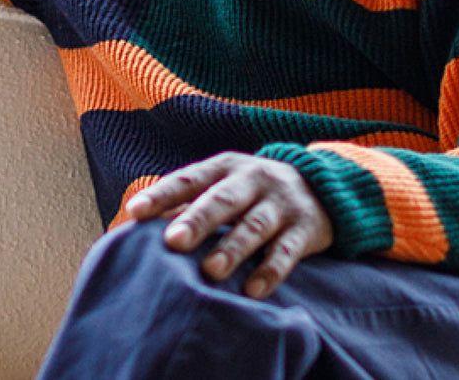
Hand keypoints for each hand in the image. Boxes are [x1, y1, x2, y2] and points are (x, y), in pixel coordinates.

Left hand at [126, 152, 332, 299]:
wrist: (324, 186)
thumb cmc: (251, 192)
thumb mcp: (222, 185)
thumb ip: (184, 203)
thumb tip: (133, 225)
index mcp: (224, 167)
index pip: (188, 179)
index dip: (161, 195)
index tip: (134, 212)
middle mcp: (253, 180)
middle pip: (222, 200)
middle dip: (197, 220)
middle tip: (173, 241)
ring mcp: (281, 204)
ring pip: (255, 226)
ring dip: (232, 248)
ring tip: (211, 271)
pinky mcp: (306, 229)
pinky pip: (288, 251)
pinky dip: (271, 271)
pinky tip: (252, 291)